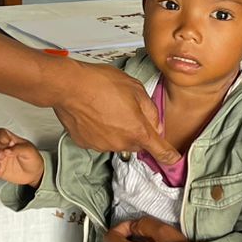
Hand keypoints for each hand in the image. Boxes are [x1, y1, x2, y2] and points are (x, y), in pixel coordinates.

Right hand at [0, 127, 43, 185]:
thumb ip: (19, 148)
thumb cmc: (32, 159)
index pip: (0, 133)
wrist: (34, 174)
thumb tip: (8, 150)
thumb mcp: (29, 151)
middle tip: (2, 157)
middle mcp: (1, 147)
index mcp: (9, 139)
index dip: (0, 138)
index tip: (7, 144)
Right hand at [52, 61, 179, 164]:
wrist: (69, 86)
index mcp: (137, 131)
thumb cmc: (100, 83)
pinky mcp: (86, 143)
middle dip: (136, 131)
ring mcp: (102, 145)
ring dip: (117, 129)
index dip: (169, 156)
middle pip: (137, 144)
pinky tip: (94, 113)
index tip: (172, 159)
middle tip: (127, 110)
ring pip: (118, 141)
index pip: (160, 151)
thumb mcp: (135, 89)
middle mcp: (120, 143)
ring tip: (107, 108)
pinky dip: (100, 130)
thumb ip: (150, 110)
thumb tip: (155, 122)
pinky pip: (100, 140)